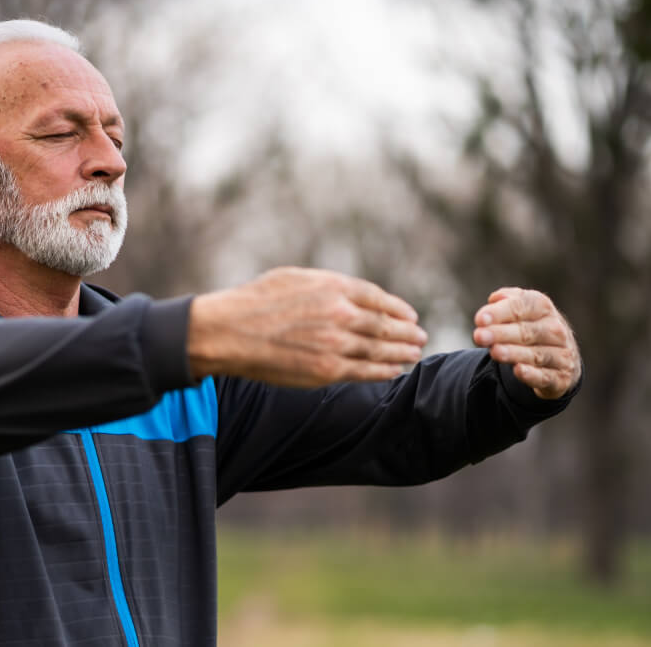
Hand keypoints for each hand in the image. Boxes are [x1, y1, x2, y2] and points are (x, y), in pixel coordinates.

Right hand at [188, 267, 427, 387]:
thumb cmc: (256, 301)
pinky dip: (383, 372)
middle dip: (406, 332)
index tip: (410, 315)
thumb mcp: (295, 278)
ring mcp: (335, 343)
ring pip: (379, 350)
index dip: (397, 309)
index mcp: (333, 287)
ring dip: (401, 353)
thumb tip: (349, 293)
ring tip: (414, 354)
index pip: (377, 298)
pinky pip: (364, 371)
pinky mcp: (325, 369)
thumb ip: (327, 285)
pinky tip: (394, 371)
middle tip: (421, 336)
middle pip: (385, 325)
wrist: (229, 331)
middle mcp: (340, 314)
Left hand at [472, 287, 580, 398]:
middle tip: (479, 336)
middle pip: (527, 331)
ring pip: (536, 354)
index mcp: (543, 308)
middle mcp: (556, 330)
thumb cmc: (529, 328)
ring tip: (494, 351)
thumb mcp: (520, 310)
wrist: (558, 356)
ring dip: (514, 353)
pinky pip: (545, 376)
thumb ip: (507, 302)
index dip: (501, 312)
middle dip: (501, 333)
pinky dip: (532, 374)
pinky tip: (518, 370)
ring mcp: (561, 355)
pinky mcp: (561, 377)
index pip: (523, 306)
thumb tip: (495, 299)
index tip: (479, 319)